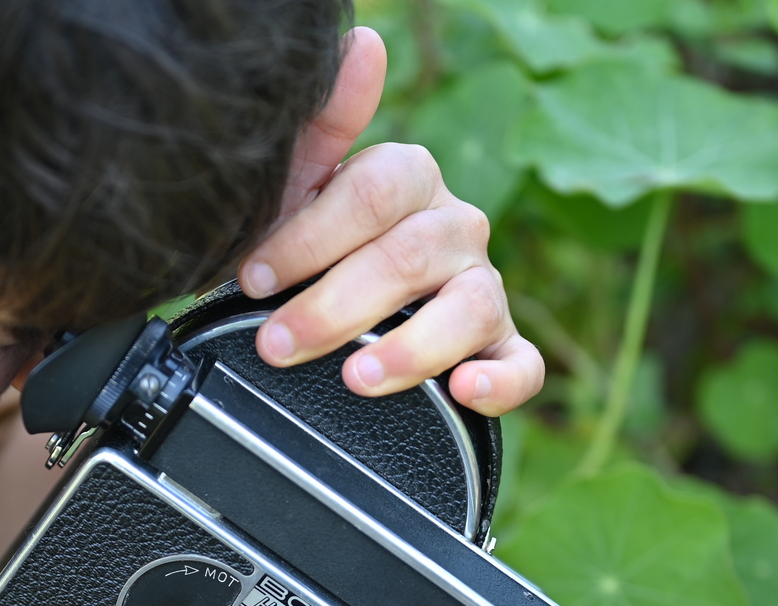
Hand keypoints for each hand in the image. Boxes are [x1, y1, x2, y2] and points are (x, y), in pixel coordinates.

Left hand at [237, 27, 543, 417]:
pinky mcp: (500, 348)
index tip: (255, 276)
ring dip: (410, 348)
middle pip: (411, 256)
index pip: (372, 194)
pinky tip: (462, 391)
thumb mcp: (297, 188)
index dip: (309, 237)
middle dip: (335, 305)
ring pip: (469, 310)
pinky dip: (498, 382)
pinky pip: (522, 366)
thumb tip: (362, 42)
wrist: (326, 314)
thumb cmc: (311, 250)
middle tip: (278, 343)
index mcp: (409, 180)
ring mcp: (483, 289)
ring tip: (356, 377)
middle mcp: (455, 228)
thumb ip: (324, 124)